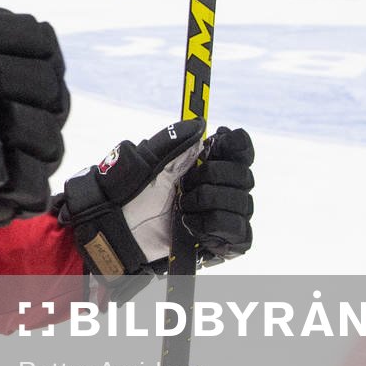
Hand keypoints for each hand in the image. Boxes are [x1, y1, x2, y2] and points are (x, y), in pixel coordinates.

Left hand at [51, 121, 254, 275]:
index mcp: (208, 165)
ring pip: (242, 203)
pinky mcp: (221, 240)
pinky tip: (191, 225)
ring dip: (208, 202)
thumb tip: (198, 125)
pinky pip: (240, 231)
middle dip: (213, 177)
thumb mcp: (149, 162)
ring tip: (182, 208)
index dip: (236, 144)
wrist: (121, 228)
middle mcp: (222, 189)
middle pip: (244, 176)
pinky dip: (215, 224)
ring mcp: (223, 215)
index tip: (220, 138)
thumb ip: (173, 142)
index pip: (241, 151)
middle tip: (185, 184)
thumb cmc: (133, 194)